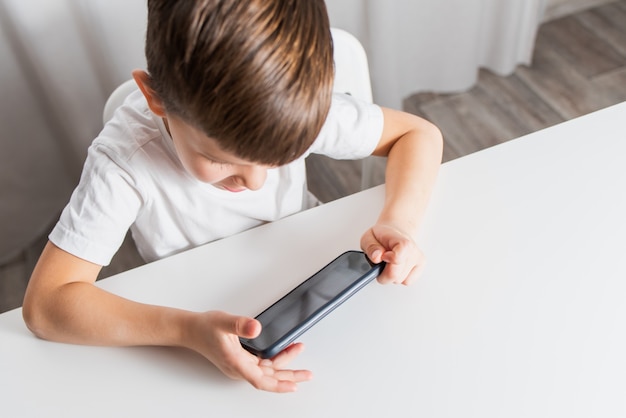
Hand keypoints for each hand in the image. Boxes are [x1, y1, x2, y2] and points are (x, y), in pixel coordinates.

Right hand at [185, 311, 311, 392]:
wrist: (191, 330)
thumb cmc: (205, 328)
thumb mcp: (223, 322)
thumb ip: (239, 324)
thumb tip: (256, 328)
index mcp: (236, 363)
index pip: (261, 380)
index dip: (279, 385)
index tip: (294, 386)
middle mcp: (240, 368)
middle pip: (269, 378)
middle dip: (290, 375)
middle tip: (307, 374)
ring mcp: (241, 365)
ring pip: (267, 370)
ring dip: (284, 364)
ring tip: (299, 349)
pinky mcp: (242, 360)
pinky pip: (263, 364)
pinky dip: (276, 359)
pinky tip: (285, 350)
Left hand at [360, 223, 424, 285]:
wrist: (395, 233)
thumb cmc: (382, 236)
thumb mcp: (369, 237)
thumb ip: (371, 247)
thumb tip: (376, 257)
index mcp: (402, 241)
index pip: (398, 258)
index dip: (388, 261)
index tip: (383, 256)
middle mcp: (413, 251)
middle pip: (396, 276)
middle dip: (383, 273)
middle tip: (381, 262)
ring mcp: (418, 260)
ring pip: (400, 280)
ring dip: (390, 275)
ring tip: (388, 262)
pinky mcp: (420, 268)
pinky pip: (406, 281)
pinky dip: (398, 277)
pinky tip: (396, 267)